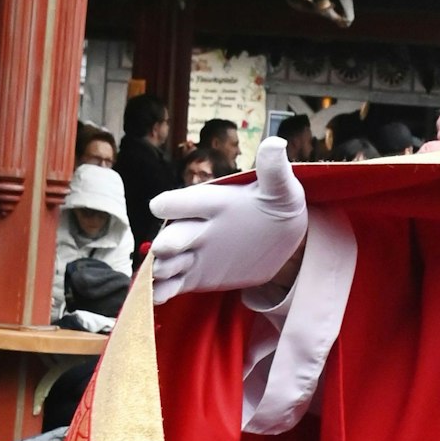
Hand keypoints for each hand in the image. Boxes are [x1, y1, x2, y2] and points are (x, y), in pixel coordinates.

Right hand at [149, 138, 306, 303]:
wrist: (282, 242)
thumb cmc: (276, 207)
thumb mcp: (281, 190)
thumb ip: (274, 171)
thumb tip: (276, 143)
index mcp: (214, 203)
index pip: (188, 200)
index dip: (176, 203)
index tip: (161, 206)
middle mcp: (198, 227)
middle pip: (175, 232)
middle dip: (169, 241)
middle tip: (164, 249)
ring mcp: (195, 253)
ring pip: (169, 260)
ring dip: (162, 267)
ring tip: (160, 275)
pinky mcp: (196, 276)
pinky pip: (174, 283)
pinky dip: (163, 290)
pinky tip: (157, 297)